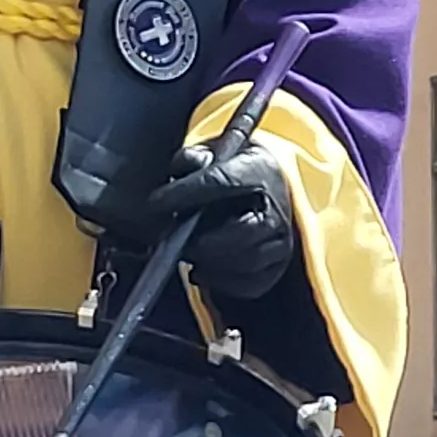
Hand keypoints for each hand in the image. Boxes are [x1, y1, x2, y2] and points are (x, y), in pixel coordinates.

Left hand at [143, 143, 296, 301]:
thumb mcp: (214, 152)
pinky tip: (202, 271)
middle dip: (203, 241)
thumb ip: (194, 158)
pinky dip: (221, 282)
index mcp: (259, 169)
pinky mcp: (276, 266)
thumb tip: (185, 166)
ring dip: (211, 263)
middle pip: (244, 230)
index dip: (187, 193)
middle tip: (174, 241)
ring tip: (187, 254)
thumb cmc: (234, 172)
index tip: (156, 203)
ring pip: (247, 261)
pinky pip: (249, 283)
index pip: (222, 181)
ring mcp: (280, 240)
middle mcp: (276, 207)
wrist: (267, 188)